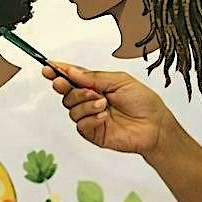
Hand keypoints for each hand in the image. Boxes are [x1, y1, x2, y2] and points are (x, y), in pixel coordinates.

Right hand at [42, 60, 171, 158]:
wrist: (154, 125)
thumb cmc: (143, 102)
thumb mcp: (119, 80)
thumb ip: (94, 77)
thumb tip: (72, 71)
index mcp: (95, 85)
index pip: (71, 77)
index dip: (58, 72)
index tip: (48, 68)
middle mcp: (90, 100)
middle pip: (66, 94)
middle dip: (71, 89)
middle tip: (85, 89)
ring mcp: (90, 117)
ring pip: (71, 110)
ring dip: (86, 104)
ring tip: (104, 104)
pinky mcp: (93, 133)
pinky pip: (80, 125)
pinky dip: (91, 119)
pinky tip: (104, 117)